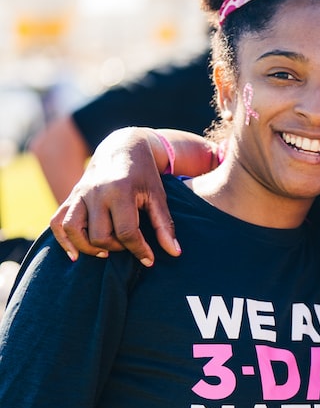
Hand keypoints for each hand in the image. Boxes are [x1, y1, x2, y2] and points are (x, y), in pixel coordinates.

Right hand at [50, 127, 180, 265]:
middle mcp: (96, 193)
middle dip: (116, 248)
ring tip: (105, 251)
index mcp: (120, 191)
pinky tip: (76, 253)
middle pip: (100, 235)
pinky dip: (64, 239)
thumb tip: (175, 254)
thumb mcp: (158, 196)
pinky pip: (58, 222)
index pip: (127, 232)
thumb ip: (165, 225)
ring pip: (73, 230)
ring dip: (88, 247)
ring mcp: (80, 194)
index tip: (149, 260)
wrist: (122, 148)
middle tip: (128, 245)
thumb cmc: (144, 175)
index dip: (139, 250)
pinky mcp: (71, 196)